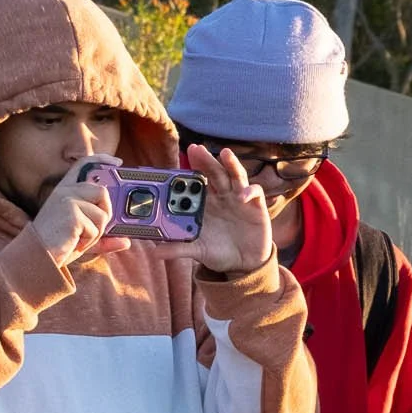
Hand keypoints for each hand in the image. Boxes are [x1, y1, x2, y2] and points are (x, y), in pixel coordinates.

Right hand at [31, 162, 130, 269]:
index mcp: (65, 191)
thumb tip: (126, 242)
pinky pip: (96, 227)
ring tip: (79, 238)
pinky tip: (74, 242)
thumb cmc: (56, 246)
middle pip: (102, 191)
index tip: (118, 163)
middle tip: (93, 229)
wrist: (36, 258)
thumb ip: (104, 238)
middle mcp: (64, 191)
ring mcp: (67, 200)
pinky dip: (90, 240)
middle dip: (105, 213)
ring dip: (96, 231)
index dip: (102, 160)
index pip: (84, 165)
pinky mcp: (71, 213)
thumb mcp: (84, 238)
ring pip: (103, 212)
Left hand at [183, 143, 274, 277]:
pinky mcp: (256, 206)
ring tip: (225, 153)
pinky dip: (249, 191)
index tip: (177, 161)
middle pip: (214, 172)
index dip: (189, 169)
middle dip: (206, 159)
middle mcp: (222, 196)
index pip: (197, 181)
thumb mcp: (197, 250)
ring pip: (235, 175)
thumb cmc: (218, 251)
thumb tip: (155, 253)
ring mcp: (239, 198)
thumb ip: (178, 248)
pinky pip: (254, 192)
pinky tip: (242, 196)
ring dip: (231, 164)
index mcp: (205, 202)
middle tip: (195, 148)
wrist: (242, 263)